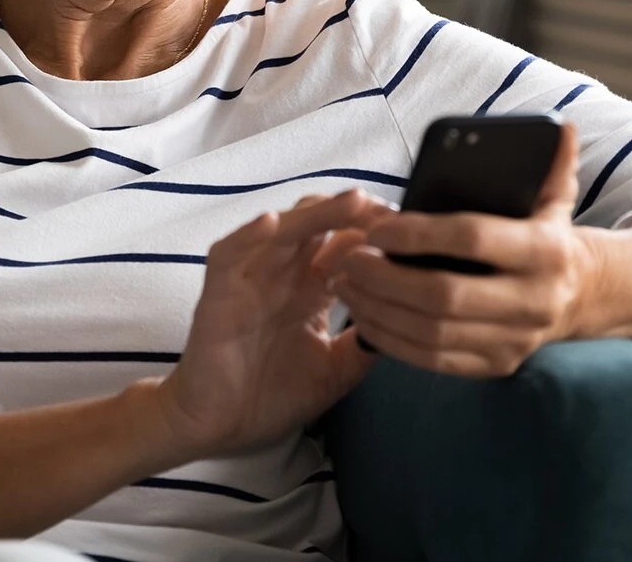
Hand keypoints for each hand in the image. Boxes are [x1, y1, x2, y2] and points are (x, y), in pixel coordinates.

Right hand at [153, 189, 392, 459]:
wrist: (219, 429)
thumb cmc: (271, 396)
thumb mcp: (335, 370)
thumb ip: (367, 343)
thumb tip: (411, 320)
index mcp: (310, 289)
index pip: (345, 245)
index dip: (376, 236)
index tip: (413, 236)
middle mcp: (282, 275)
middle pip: (320, 225)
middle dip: (356, 215)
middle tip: (393, 216)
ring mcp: (250, 279)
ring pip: (283, 229)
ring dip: (317, 213)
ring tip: (354, 202)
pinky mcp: (218, 293)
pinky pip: (229, 254)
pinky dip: (248, 237)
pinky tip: (271, 225)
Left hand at [331, 122, 600, 377]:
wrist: (581, 296)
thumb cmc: (549, 236)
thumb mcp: (557, 198)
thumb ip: (553, 162)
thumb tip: (562, 126)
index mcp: (545, 251)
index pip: (473, 238)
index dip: (418, 234)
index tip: (375, 228)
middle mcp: (534, 301)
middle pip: (444, 295)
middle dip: (386, 278)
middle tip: (347, 259)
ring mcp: (515, 340)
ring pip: (432, 333)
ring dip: (379, 310)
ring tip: (345, 286)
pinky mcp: (497, 366)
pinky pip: (434, 361)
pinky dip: (393, 342)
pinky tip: (364, 318)